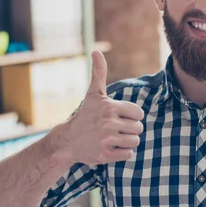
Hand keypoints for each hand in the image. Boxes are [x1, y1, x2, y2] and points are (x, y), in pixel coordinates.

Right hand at [50, 51, 144, 165]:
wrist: (67, 141)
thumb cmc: (85, 116)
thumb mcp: (93, 94)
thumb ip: (99, 73)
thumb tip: (96, 51)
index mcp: (109, 106)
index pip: (138, 113)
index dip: (132, 116)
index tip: (119, 117)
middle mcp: (108, 122)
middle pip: (138, 128)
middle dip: (129, 130)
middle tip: (114, 130)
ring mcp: (106, 139)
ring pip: (134, 142)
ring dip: (126, 142)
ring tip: (113, 138)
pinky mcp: (105, 155)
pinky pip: (128, 154)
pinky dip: (122, 153)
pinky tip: (110, 148)